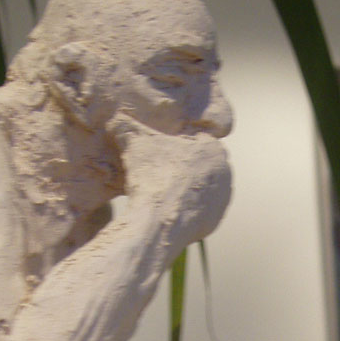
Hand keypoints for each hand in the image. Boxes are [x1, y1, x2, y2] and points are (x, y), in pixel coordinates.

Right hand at [117, 122, 231, 248]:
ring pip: (199, 187)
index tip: (156, 152)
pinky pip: (198, 210)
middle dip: (180, 167)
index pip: (193, 140)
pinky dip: (184, 209)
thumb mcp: (133, 141)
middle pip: (198, 164)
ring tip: (160, 193)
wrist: (158, 220)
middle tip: (156, 173)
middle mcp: (225, 172)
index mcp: (213, 147)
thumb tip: (114, 120)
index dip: (172, 145)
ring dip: (183, 188)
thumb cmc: (151, 174)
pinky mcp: (215, 221)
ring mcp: (222, 198)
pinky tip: (166, 209)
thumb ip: (124, 127)